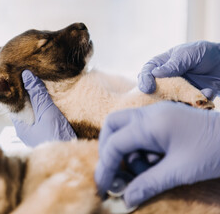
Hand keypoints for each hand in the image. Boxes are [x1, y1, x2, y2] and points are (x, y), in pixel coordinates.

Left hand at [12, 70, 76, 146]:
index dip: (17, 89)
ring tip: (43, 83)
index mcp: (21, 127)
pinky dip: (46, 107)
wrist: (73, 157)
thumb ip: (37, 95)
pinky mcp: (48, 133)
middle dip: (29, 93)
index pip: (14, 103)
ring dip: (39, 99)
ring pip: (35, 112)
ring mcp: (37, 133)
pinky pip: (44, 117)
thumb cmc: (56, 138)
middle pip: (24, 107)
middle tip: (34, 75)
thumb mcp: (47, 113)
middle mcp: (27, 131)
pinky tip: (52, 99)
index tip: (22, 74)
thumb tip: (27, 75)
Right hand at [94, 101, 219, 206]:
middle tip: (115, 171)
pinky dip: (141, 149)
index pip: (115, 143)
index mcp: (151, 123)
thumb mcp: (180, 171)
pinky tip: (156, 163)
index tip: (104, 187)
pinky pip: (141, 131)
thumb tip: (126, 200)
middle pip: (113, 125)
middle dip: (109, 149)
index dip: (106, 166)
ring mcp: (157, 114)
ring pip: (126, 128)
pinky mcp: (164, 119)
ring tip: (146, 171)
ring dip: (128, 152)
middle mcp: (149, 113)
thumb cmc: (214, 151)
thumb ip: (148, 184)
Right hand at [138, 41, 219, 98]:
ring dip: (182, 101)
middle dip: (156, 97)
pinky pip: (189, 105)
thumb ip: (174, 64)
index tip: (147, 88)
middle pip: (154, 90)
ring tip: (196, 96)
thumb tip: (155, 73)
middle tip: (163, 100)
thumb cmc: (205, 53)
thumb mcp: (188, 53)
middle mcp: (166, 80)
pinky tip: (209, 92)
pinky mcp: (189, 100)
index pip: (147, 72)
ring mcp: (177, 91)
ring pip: (170, 101)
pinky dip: (199, 102)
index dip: (144, 80)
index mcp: (162, 65)